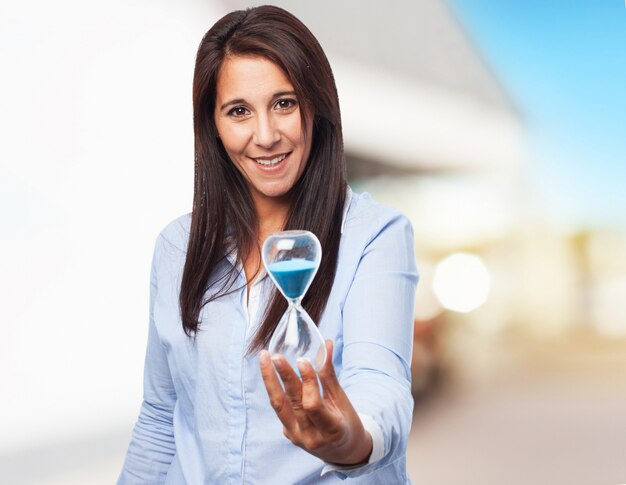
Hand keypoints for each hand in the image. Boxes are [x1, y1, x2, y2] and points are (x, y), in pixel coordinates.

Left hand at [259, 340, 372, 465]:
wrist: (344, 452)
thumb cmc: (347, 423)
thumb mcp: (342, 400)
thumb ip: (329, 374)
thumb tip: (325, 344)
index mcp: (330, 430)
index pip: (312, 405)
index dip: (308, 382)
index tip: (303, 360)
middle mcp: (310, 437)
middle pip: (292, 403)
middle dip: (283, 377)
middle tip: (275, 356)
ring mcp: (296, 437)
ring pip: (279, 406)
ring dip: (270, 380)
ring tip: (264, 359)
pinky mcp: (288, 434)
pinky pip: (280, 408)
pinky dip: (275, 389)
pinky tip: (270, 371)